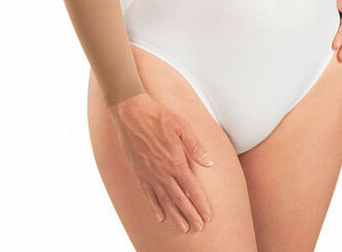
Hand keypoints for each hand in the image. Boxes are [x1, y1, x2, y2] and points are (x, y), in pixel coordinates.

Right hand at [109, 93, 213, 233]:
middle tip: (199, 227)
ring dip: (175, 216)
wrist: (131, 112)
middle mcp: (162, 172)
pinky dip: (154, 207)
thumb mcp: (182, 126)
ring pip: (164, 201)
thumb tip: (210, 162)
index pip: (191, 189)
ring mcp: (149, 174)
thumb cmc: (159, 116)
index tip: (208, 216)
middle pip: (179, 199)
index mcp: (175, 161)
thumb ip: (195, 146)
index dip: (200, 204)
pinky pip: (147, 194)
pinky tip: (160, 216)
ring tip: (184, 228)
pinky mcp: (138, 172)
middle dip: (190, 215)